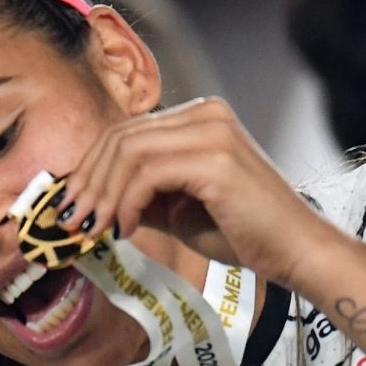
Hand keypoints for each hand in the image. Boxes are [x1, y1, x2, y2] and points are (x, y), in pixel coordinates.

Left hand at [56, 97, 336, 286]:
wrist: (296, 251)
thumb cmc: (241, 232)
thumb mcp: (175, 208)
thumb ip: (136, 194)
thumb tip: (86, 200)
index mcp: (199, 118)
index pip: (125, 132)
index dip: (89, 168)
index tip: (69, 205)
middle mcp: (206, 114)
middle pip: (120, 136)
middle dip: (88, 181)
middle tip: (71, 220)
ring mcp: (213, 132)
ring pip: (128, 152)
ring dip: (102, 194)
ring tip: (95, 229)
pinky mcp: (216, 159)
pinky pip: (147, 174)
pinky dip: (126, 203)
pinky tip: (126, 230)